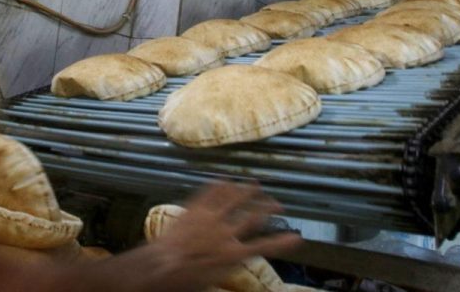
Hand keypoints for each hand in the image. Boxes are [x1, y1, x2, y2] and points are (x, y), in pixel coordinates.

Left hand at [146, 182, 301, 290]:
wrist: (162, 263)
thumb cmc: (186, 279)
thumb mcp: (213, 280)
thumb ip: (227, 266)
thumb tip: (234, 260)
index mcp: (234, 253)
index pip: (265, 246)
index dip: (283, 242)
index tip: (296, 237)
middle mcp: (227, 233)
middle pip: (253, 216)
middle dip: (268, 208)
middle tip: (278, 203)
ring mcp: (210, 218)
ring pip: (233, 199)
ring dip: (246, 190)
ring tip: (255, 184)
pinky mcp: (194, 209)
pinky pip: (210, 193)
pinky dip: (219, 185)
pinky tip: (224, 179)